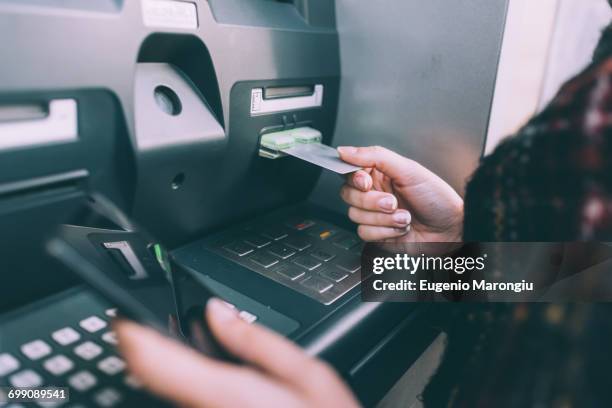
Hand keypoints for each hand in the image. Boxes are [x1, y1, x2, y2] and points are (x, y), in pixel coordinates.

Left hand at [115, 299, 359, 407]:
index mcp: (226, 392)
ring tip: (193, 342)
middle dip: (152, 345)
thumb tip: (219, 311)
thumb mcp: (307, 374)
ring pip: (170, 390)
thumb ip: (256, 340)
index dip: (129, 334)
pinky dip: (188, 381)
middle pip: (155, 376)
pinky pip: (186, 401)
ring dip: (172, 364)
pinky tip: (213, 374)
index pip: (153, 361)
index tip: (123, 312)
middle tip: (158, 318)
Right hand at [338, 146, 463, 241]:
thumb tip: (346, 150)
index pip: (350, 171)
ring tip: (404, 216)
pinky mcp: (376, 234)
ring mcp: (375, 214)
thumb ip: (375, 156)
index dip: (354, 178)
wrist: (451, 230)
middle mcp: (375, 193)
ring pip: (355, 215)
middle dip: (372, 201)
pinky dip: (384, 232)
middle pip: (348, 194)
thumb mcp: (408, 170)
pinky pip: (364, 232)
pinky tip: (401, 228)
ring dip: (383, 218)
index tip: (365, 182)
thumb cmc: (438, 200)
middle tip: (393, 202)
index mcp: (380, 174)